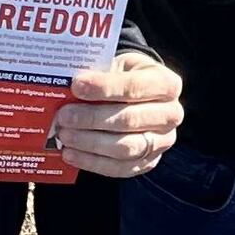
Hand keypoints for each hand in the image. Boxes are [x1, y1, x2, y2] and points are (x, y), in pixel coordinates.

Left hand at [48, 51, 183, 177]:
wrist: (136, 96)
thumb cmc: (123, 77)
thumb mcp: (117, 66)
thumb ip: (99, 75)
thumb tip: (68, 88)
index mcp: (167, 84)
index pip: (135, 87)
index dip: (104, 88)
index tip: (76, 85)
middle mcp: (171, 114)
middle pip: (129, 120)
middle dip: (91, 118)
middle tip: (63, 116)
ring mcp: (162, 142)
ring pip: (125, 148)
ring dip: (89, 142)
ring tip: (64, 135)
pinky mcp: (148, 162)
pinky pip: (119, 168)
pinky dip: (91, 162)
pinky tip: (70, 154)